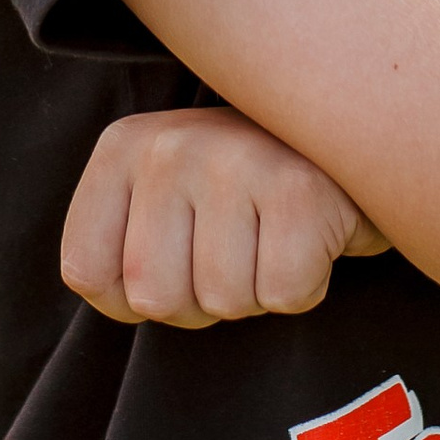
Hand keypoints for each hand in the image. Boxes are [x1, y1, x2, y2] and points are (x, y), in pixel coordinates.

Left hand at [59, 105, 385, 328]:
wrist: (353, 136)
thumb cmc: (245, 189)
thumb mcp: (165, 198)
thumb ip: (121, 243)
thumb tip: (113, 295)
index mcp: (124, 147)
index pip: (86, 272)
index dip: (133, 297)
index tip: (177, 258)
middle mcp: (170, 146)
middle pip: (156, 300)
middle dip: (202, 300)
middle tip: (237, 247)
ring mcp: (234, 163)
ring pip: (224, 302)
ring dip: (257, 292)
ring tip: (274, 236)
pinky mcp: (299, 190)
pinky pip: (285, 295)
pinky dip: (306, 286)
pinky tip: (311, 238)